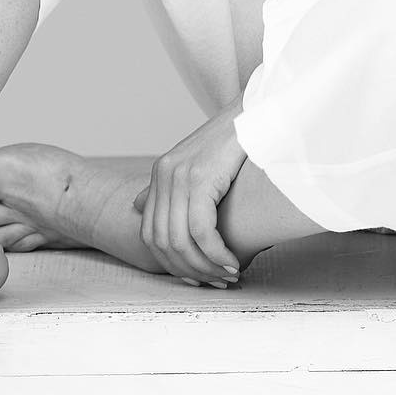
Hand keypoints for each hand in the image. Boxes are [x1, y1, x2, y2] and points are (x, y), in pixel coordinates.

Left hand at [132, 103, 245, 286]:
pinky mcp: (200, 178)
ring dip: (205, 266)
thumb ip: (169, 188)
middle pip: (162, 242)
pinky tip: (232, 261)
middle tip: (215, 282)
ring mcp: (179, 175)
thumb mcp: (196, 164)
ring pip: (180, 240)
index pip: (150, 234)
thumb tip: (139, 206)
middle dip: (188, 270)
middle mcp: (164, 174)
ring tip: (227, 275)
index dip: (172, 263)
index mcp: (160, 173)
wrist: (257, 112)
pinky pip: (201, 230)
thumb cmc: (235, 140)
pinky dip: (216, 253)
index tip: (198, 277)